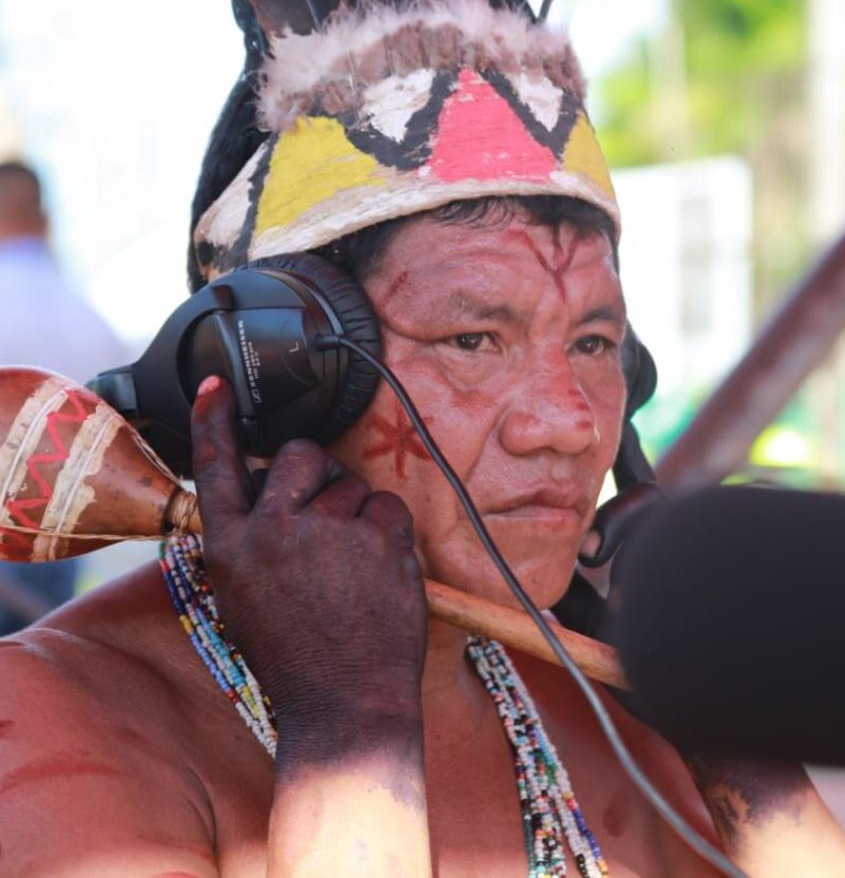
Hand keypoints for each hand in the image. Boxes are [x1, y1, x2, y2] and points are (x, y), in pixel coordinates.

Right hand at [190, 375, 426, 734]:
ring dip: (355, 511)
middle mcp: (273, 530)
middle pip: (297, 455)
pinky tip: (379, 568)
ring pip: (350, 483)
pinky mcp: (378, 538)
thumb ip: (249, 542)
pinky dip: (388, 529)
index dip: (214, 419)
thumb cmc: (295, 656)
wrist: (345, 703)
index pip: (216, 467)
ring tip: (352, 565)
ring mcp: (328, 531)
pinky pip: (387, 504)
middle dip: (315, 470)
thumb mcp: (243, 598)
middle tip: (326, 507)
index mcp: (230, 547)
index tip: (216, 382)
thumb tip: (268, 494)